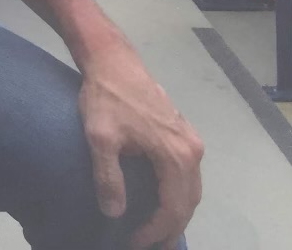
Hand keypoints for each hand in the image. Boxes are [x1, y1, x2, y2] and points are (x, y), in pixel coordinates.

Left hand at [77, 42, 202, 248]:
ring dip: (175, 213)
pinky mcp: (182, 132)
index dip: (155, 231)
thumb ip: (108, 177)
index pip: (172, 208)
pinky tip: (161, 201)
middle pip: (188, 202)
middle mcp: (192, 151)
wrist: (113, 61)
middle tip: (149, 246)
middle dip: (169, 228)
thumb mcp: (100, 138)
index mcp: (176, 156)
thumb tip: (114, 212)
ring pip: (190, 189)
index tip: (133, 242)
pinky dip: (177, 194)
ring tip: (156, 231)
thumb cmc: (106, 97)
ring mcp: (190, 140)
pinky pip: (187, 174)